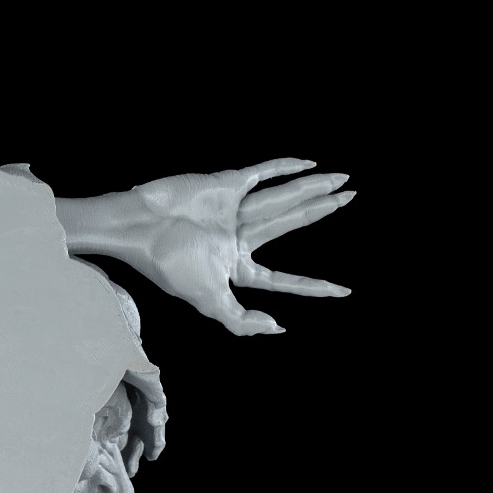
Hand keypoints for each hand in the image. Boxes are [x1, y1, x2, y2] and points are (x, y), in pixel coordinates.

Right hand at [135, 159, 353, 335]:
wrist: (140, 228)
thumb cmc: (171, 266)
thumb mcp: (209, 302)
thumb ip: (241, 320)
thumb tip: (278, 328)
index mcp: (234, 268)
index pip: (281, 280)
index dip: (312, 286)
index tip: (343, 291)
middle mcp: (237, 237)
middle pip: (287, 224)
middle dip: (319, 211)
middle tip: (351, 199)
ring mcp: (233, 209)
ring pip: (281, 198)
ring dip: (311, 188)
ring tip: (343, 180)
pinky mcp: (227, 184)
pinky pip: (262, 173)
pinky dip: (283, 168)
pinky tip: (308, 164)